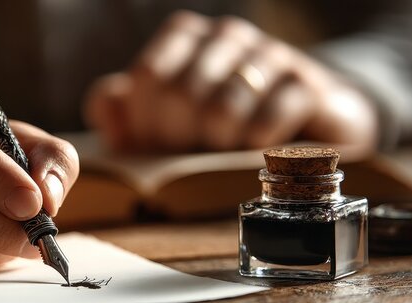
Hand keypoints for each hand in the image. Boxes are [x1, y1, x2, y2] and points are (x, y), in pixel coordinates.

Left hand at [86, 11, 377, 152]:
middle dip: (180, 141)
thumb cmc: (219, 126)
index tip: (159, 147)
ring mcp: (268, 55)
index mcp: (186, 37)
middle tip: (191, 157)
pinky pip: (265, 122)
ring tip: (224, 154)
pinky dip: (253, 149)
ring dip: (217, 147)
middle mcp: (225, 36)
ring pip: (221, 109)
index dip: (148, 124)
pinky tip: (256, 150)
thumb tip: (105, 107)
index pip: (148, 77)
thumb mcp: (162, 121)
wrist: (301, 123)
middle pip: (181, 94)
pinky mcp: (306, 85)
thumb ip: (123, 111)